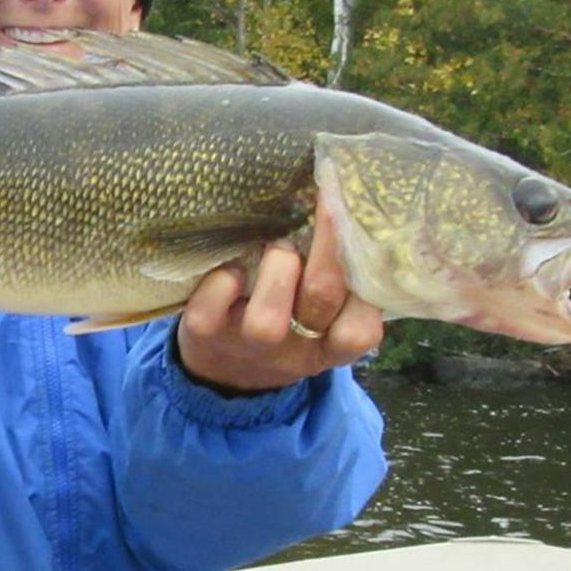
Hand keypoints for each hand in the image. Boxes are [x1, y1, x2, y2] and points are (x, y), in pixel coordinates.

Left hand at [176, 201, 382, 393]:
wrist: (223, 370)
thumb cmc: (285, 327)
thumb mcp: (319, 320)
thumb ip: (338, 283)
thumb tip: (351, 211)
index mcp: (329, 347)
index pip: (362, 329)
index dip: (366, 282)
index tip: (362, 226)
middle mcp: (293, 352)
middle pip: (321, 297)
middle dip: (328, 242)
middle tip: (328, 200)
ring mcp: (247, 344)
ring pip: (267, 316)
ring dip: (277, 266)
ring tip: (277, 246)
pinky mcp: (204, 334)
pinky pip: (213, 308)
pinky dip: (222, 280)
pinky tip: (231, 269)